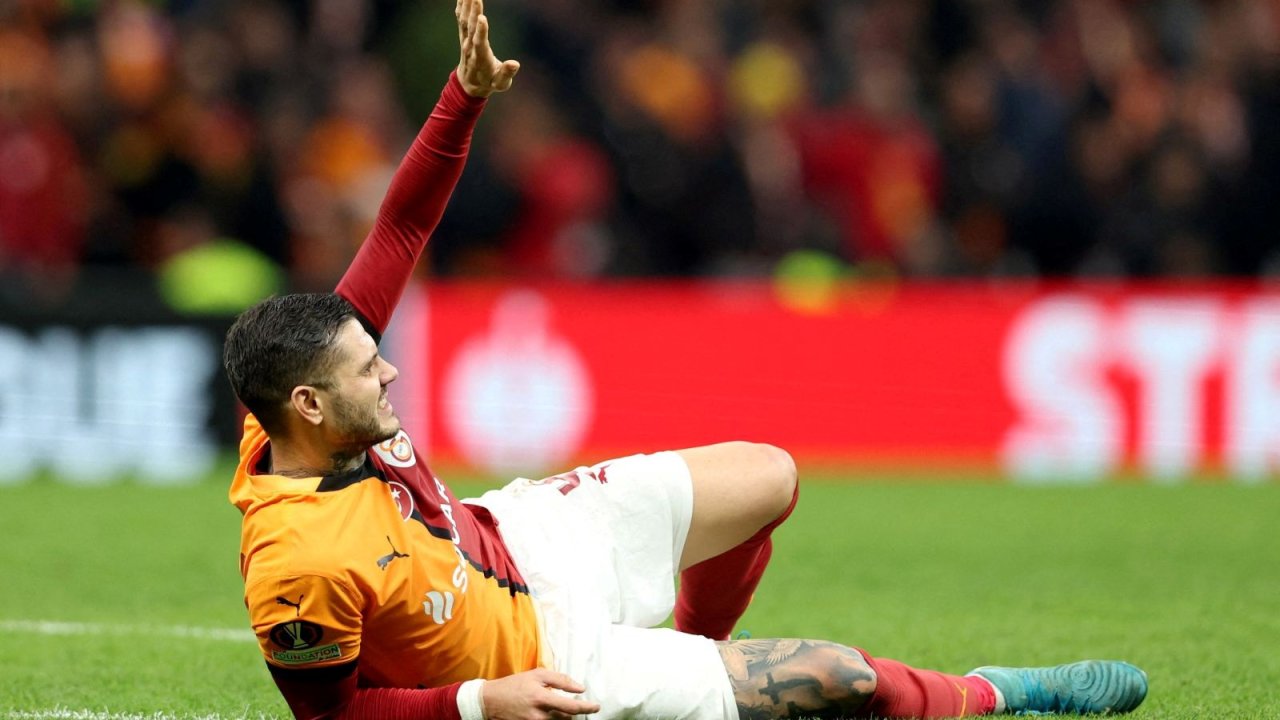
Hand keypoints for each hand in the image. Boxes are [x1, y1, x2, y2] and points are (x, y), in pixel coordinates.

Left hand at [456, 0, 519, 96]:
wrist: (469, 84)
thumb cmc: (489, 83)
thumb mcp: (500, 84)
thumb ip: (506, 74)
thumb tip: (515, 64)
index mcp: (481, 58)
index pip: (479, 43)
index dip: (480, 31)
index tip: (482, 18)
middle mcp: (471, 47)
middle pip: (471, 28)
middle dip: (473, 12)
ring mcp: (465, 40)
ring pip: (465, 21)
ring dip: (466, 5)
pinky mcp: (463, 36)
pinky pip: (461, 19)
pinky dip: (461, 7)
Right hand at [481, 668, 600, 719]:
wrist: (489, 701)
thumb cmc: (514, 685)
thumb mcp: (537, 675)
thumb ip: (560, 680)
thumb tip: (580, 688)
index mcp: (541, 698)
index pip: (571, 707)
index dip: (586, 708)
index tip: (596, 706)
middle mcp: (538, 716)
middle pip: (566, 718)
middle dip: (570, 711)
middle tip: (565, 701)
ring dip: (561, 716)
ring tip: (552, 706)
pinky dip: (552, 719)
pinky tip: (547, 712)